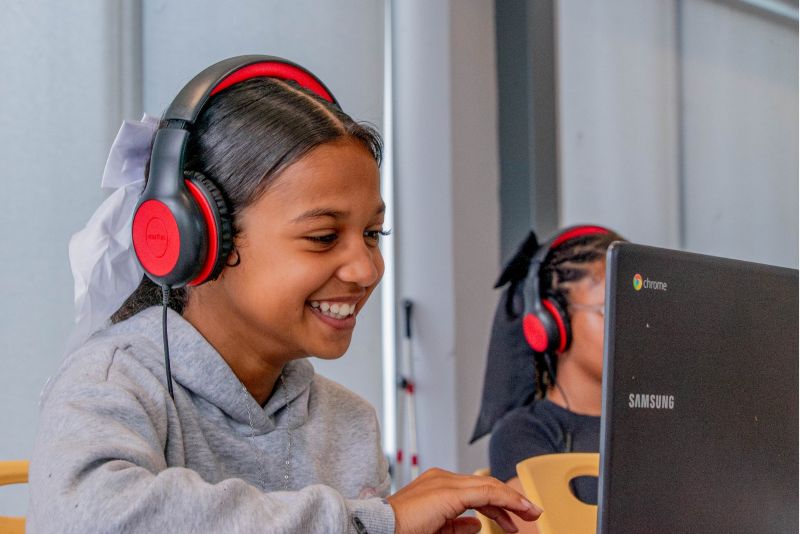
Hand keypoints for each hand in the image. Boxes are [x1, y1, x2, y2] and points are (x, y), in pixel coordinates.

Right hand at [386, 468, 541, 533]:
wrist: (380, 529)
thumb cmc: (403, 530)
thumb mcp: (436, 529)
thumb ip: (456, 525)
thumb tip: (476, 525)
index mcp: (438, 485)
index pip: (476, 490)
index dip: (498, 504)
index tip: (514, 517)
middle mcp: (442, 478)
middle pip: (485, 486)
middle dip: (510, 500)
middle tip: (531, 513)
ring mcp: (446, 482)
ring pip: (489, 487)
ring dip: (513, 500)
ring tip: (531, 513)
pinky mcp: (450, 491)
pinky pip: (486, 493)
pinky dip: (506, 500)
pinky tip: (519, 509)